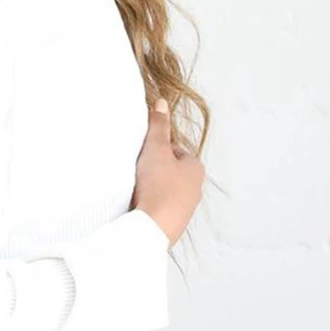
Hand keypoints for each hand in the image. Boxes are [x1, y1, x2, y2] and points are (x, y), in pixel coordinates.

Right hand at [130, 98, 204, 247]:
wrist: (153, 227)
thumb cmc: (158, 187)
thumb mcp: (155, 148)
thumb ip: (158, 126)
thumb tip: (162, 103)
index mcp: (195, 168)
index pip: (176, 151)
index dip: (157, 149)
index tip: (143, 153)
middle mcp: (195, 189)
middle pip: (171, 172)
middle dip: (154, 170)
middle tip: (136, 170)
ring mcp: (185, 209)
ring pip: (165, 191)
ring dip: (151, 189)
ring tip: (134, 189)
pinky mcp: (172, 224)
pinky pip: (159, 209)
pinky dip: (148, 205)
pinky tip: (136, 205)